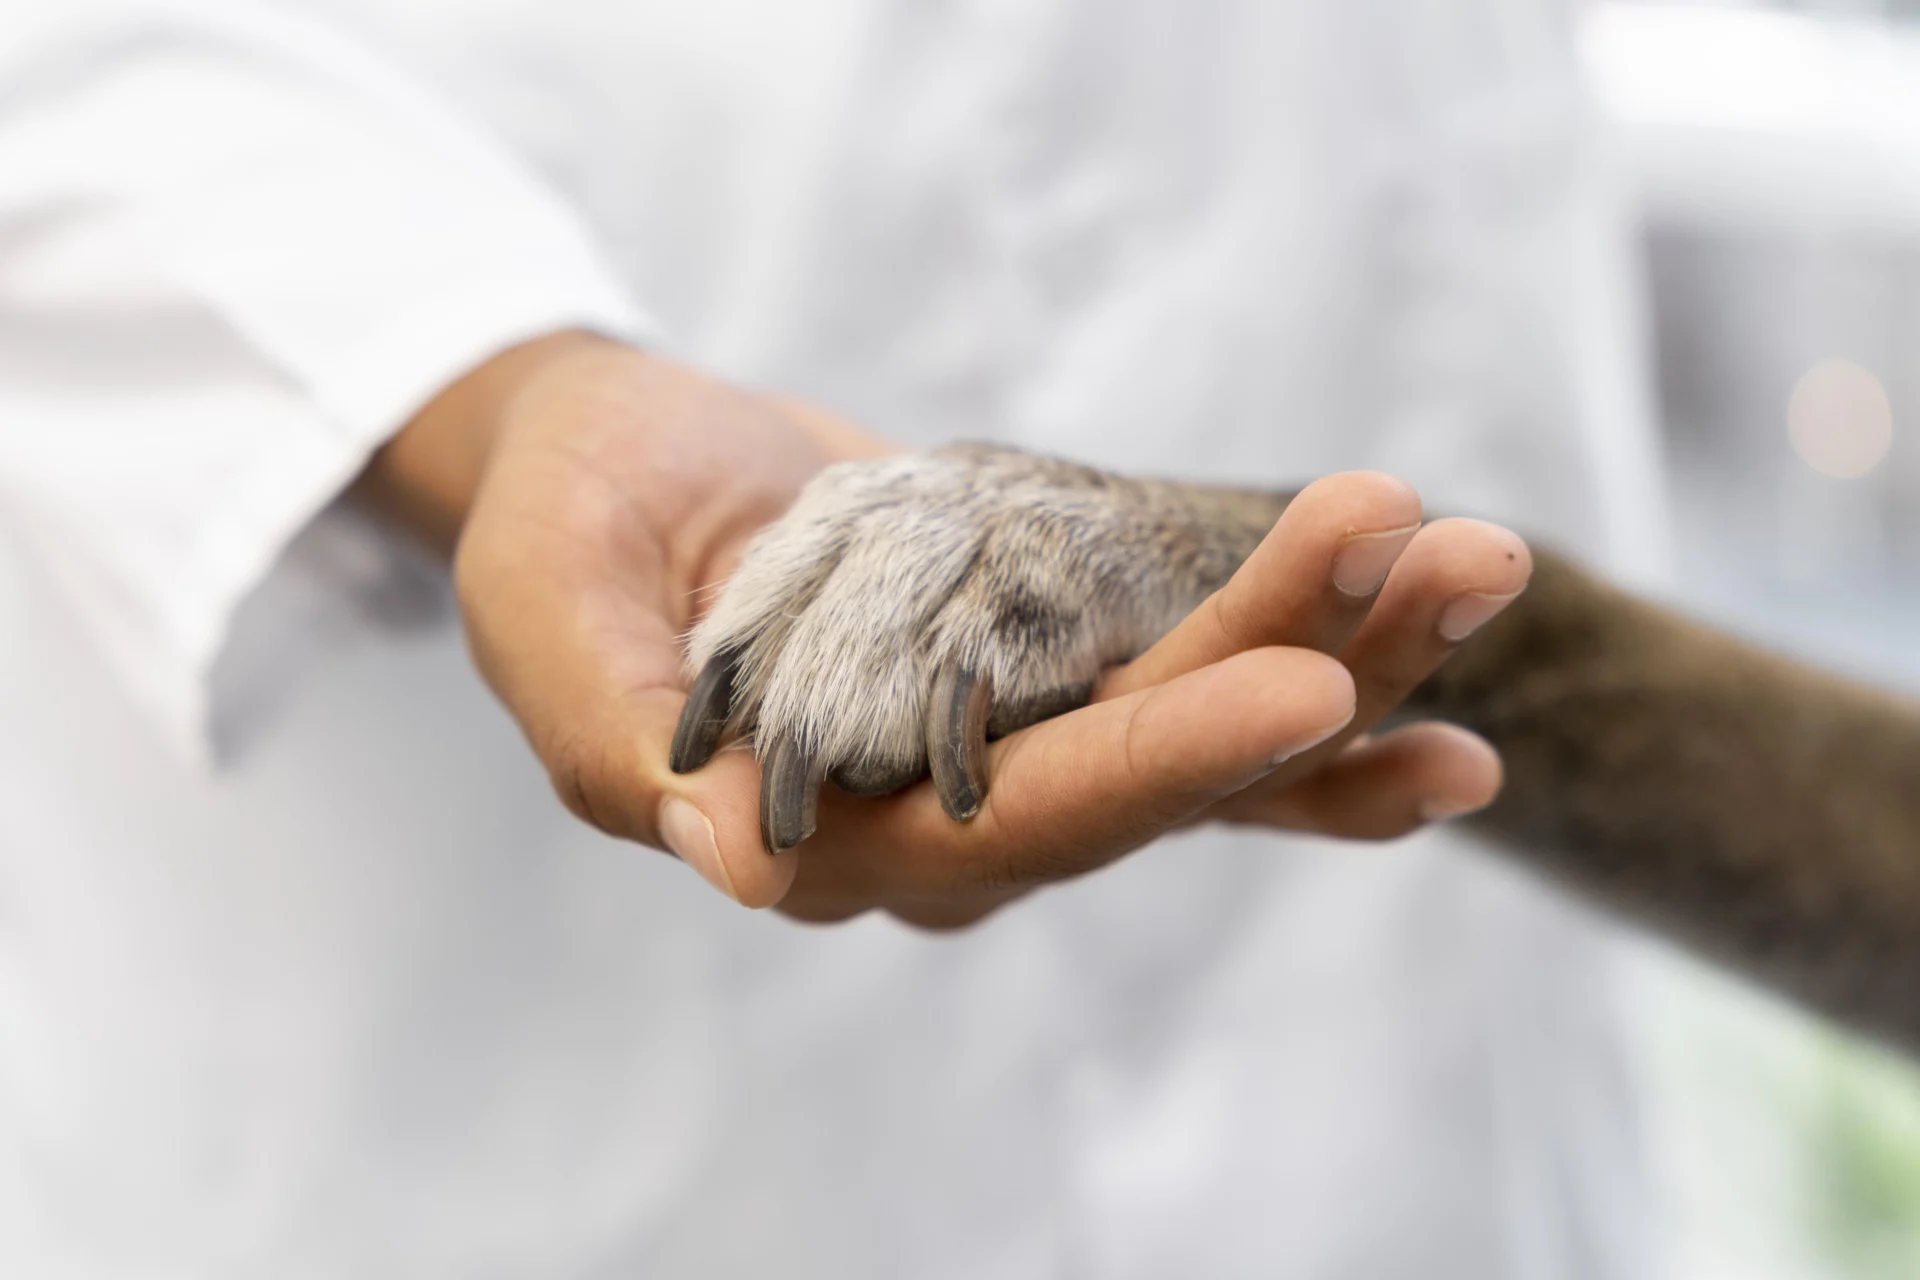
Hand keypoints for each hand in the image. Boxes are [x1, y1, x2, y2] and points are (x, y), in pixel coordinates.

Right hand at [362, 334, 1525, 923]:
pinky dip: (1326, 698)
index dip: (1160, 765)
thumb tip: (735, 860)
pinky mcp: (1054, 679)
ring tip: (1482, 559)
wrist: (620, 465)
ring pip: (1207, 729)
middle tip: (1450, 557)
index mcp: (832, 835)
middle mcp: (952, 819)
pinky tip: (1446, 685)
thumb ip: (625, 747)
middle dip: (1313, 670)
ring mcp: (1016, 750)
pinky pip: (1202, 704)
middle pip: (1160, 772)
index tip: (1308, 693)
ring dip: (1360, 650)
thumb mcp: (550, 628)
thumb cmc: (561, 539)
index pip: (1015, 822)